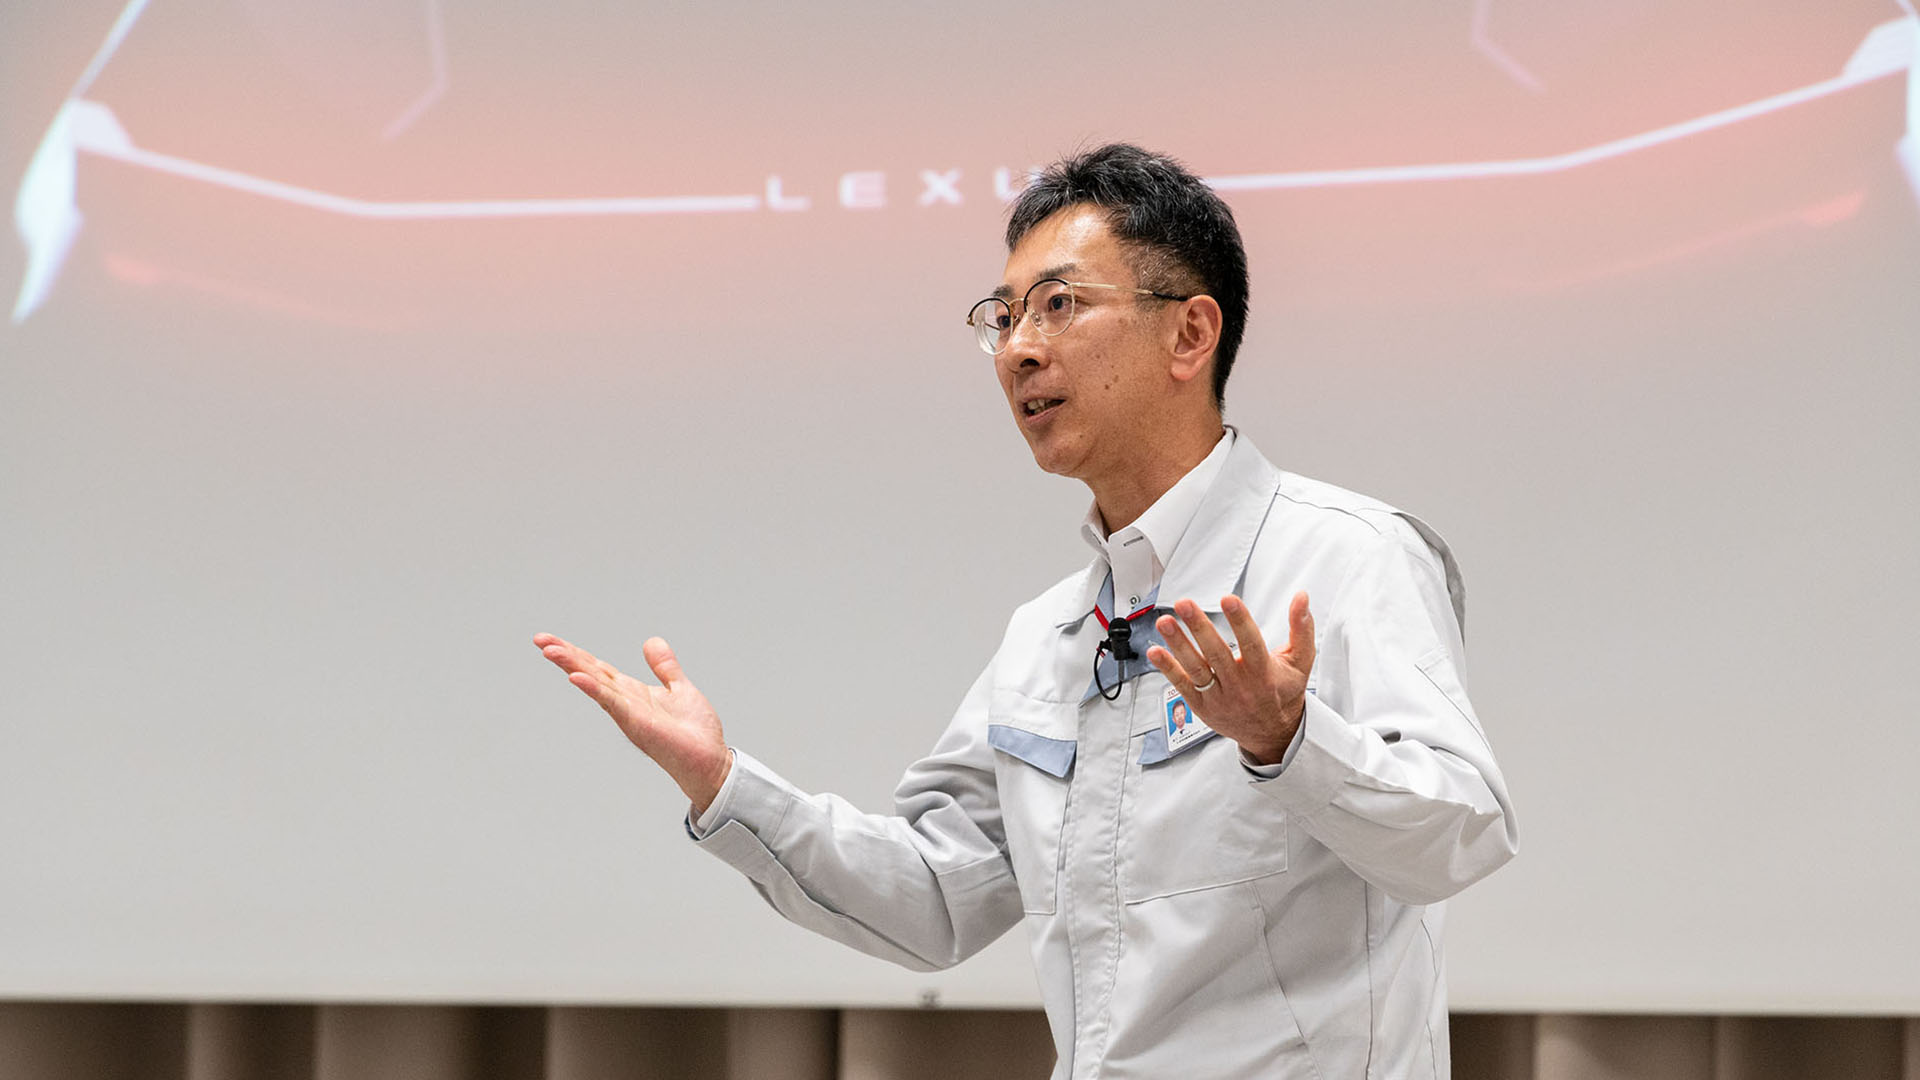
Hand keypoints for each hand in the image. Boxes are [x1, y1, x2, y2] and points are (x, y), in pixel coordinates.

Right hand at [533, 633, 731, 813]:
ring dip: (572, 667)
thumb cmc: (695, 732)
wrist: (711, 761)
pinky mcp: (638, 724)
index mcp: (631, 693)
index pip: (598, 668)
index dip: (576, 653)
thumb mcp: (679, 688)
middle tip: (539, 640)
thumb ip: (664, 667)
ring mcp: (628, 714)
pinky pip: (613, 703)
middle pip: (589, 674)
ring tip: (549, 651)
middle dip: (565, 656)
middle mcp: (624, 703)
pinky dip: (595, 690)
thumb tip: (651, 641)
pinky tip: (577, 678)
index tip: (551, 640)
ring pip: (595, 685)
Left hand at [1145, 592, 1314, 764]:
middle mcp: (1240, 686)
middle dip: (1199, 627)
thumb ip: (1302, 628)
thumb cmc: (1285, 692)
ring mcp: (1219, 697)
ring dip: (1178, 644)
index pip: (1251, 643)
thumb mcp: (1301, 662)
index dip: (1240, 621)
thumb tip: (1302, 597)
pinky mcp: (1202, 706)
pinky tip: (1155, 650)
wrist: (1273, 734)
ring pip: (1196, 669)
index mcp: (1264, 673)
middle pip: (1217, 654)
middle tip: (1185, 604)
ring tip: (1165, 622)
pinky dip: (1168, 668)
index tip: (1228, 599)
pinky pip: (1182, 685)